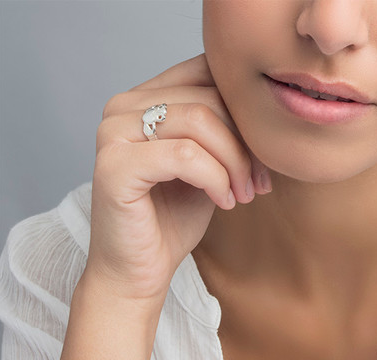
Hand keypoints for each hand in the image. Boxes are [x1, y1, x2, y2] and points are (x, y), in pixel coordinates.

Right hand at [83, 53, 271, 303]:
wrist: (138, 270)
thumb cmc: (171, 220)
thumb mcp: (207, 166)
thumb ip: (222, 130)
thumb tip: (264, 107)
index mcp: (143, 100)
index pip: (206, 71)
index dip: (245, 111)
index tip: (262, 155)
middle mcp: (122, 108)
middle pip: (208, 97)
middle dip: (245, 143)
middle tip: (258, 182)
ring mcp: (113, 133)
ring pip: (199, 121)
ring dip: (234, 162)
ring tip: (243, 194)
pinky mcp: (114, 166)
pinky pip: (185, 155)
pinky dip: (216, 179)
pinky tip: (224, 202)